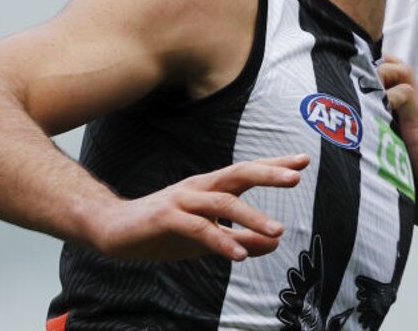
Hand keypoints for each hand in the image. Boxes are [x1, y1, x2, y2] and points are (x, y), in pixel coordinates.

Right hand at [89, 154, 309, 261]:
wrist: (114, 231)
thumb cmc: (164, 230)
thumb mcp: (208, 237)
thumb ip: (240, 238)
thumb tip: (274, 242)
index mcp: (210, 188)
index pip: (247, 172)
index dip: (274, 166)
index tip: (303, 161)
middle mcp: (199, 188)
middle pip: (238, 174)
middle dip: (268, 174)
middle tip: (296, 177)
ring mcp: (182, 200)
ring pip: (222, 202)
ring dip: (252, 215)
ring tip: (278, 230)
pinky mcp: (166, 218)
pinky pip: (198, 229)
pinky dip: (220, 241)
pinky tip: (239, 256)